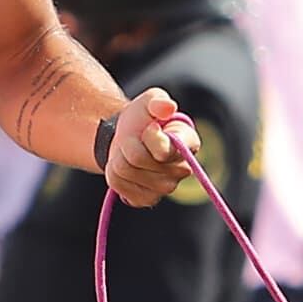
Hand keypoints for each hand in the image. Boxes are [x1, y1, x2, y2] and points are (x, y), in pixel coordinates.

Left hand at [103, 89, 192, 206]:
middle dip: (128, 143)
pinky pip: (117, 184)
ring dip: (118, 156)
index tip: (149, 126)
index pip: (163, 149)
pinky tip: (125, 166)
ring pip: (124, 170)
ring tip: (128, 151)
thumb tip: (167, 107)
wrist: (128, 138)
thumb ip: (158, 101)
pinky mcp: (146, 200)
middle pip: (138, 158)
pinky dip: (113, 171)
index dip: (149, 135)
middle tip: (135, 139)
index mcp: (189, 143)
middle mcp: (183, 169)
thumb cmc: (144, 118)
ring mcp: (165, 188)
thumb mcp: (150, 101)